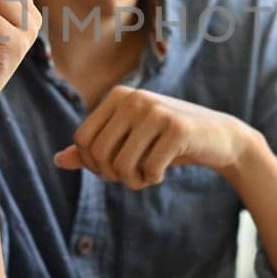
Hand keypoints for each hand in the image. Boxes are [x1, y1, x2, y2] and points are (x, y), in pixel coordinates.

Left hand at [54, 86, 259, 187]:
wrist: (218, 137)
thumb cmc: (167, 141)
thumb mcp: (129, 141)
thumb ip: (93, 150)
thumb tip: (58, 160)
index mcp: (117, 96)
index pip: (83, 139)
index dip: (92, 164)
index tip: (113, 169)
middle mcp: (134, 98)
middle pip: (99, 154)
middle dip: (113, 175)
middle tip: (132, 176)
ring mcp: (156, 111)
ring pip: (121, 164)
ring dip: (133, 181)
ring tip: (146, 176)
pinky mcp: (178, 128)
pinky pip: (149, 169)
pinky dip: (153, 179)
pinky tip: (164, 171)